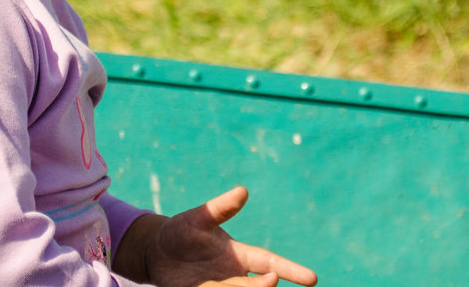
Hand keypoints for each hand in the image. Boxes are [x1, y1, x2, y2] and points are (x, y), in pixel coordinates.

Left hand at [128, 186, 316, 286]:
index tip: (312, 278)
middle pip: (255, 284)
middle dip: (264, 285)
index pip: (269, 262)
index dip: (290, 270)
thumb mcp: (200, 217)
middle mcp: (232, 274)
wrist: (156, 251)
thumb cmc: (183, 230)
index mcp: (238, 255)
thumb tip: (243, 191)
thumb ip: (221, 208)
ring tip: (258, 284)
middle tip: (271, 281)